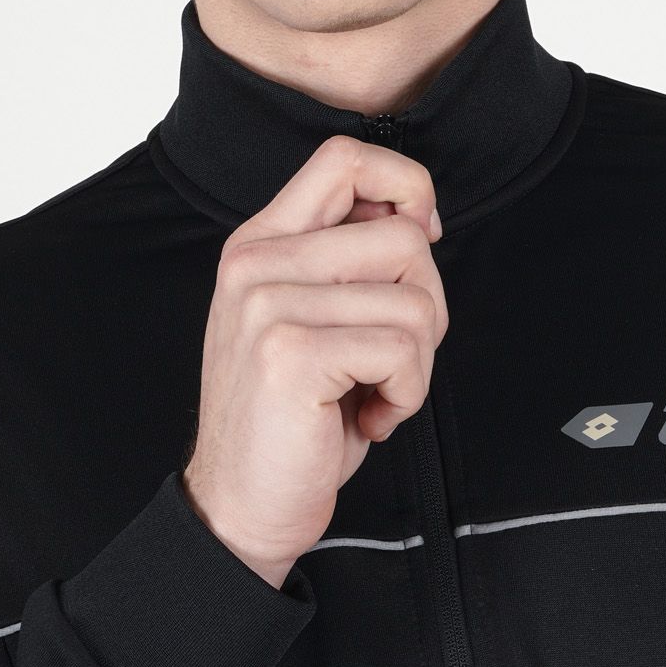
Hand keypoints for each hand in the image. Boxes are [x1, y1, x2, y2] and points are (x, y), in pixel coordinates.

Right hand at [180, 134, 447, 587]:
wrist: (239, 507)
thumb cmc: (290, 421)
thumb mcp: (310, 321)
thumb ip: (346, 264)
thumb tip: (418, 218)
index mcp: (260, 244)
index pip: (345, 159)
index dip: (407, 186)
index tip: (421, 237)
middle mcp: (257, 263)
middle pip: (403, 236)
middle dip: (427, 304)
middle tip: (393, 358)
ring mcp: (269, 305)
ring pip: (414, 299)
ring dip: (417, 362)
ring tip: (373, 393)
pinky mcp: (292, 353)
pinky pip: (404, 351)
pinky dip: (406, 395)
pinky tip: (368, 418)